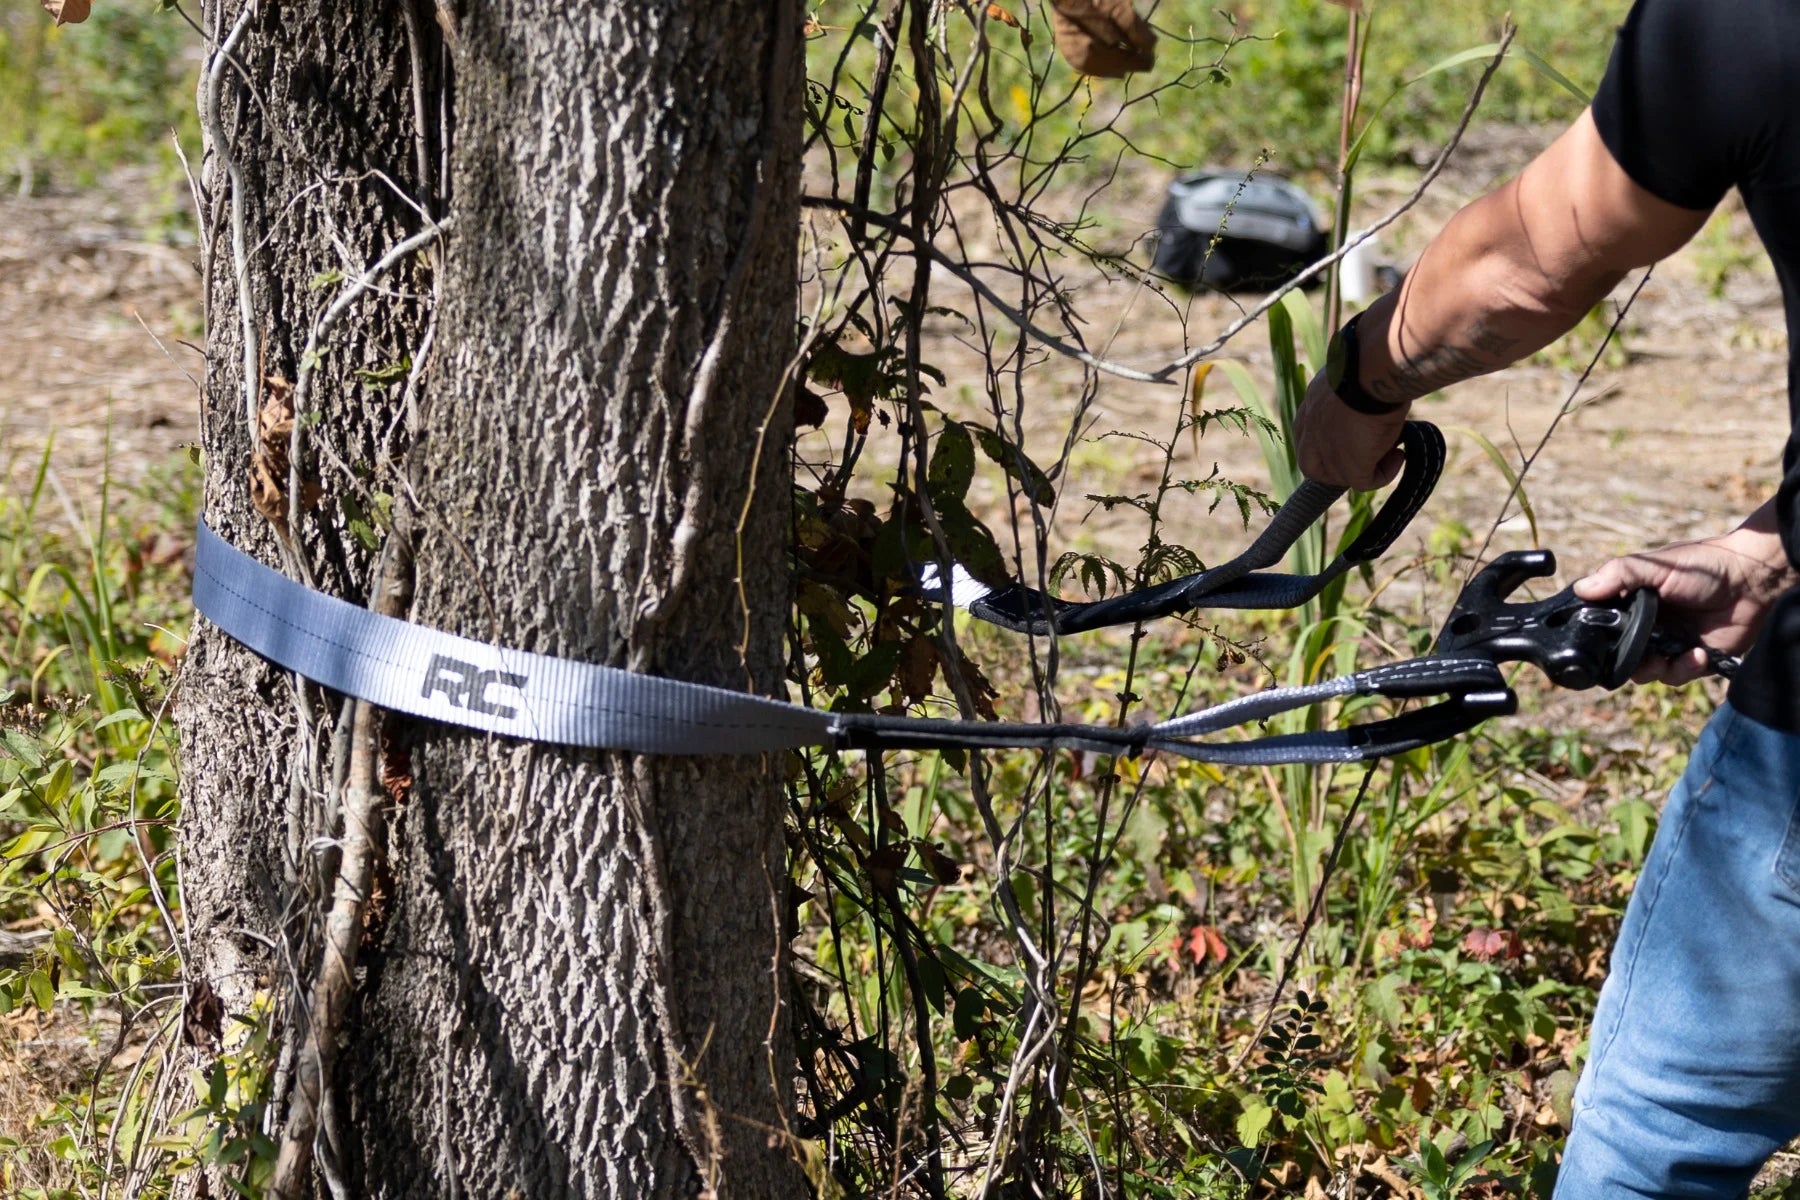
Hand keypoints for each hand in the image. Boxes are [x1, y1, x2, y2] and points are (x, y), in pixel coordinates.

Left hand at [1293, 368, 1409, 490]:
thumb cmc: (1367, 360)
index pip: (1306, 438)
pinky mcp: (1350, 467)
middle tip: (1368, 453)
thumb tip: (1366, 385)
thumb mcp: (1351, 374)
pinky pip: (1365, 482)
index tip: (1353, 438)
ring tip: (1392, 446)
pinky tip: (1400, 455)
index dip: (1327, 445)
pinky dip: (1384, 474)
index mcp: (1309, 407)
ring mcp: (1327, 453)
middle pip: (1314, 466)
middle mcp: (1310, 432)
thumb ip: (1349, 390)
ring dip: (1367, 465)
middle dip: (1339, 466)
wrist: (1372, 369)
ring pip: (1341, 475)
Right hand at [1574, 523, 1793, 684]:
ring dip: (1656, 669)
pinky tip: (1698, 654)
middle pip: (1619, 656)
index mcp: (1630, 603)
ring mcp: (1668, 642)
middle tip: (1640, 657)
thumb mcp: (1654, 566)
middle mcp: (1646, 625)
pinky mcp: (1691, 657)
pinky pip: (1676, 676)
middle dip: (1626, 662)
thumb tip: (1580, 589)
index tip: (1597, 644)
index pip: (1601, 626)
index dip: (1596, 638)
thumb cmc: (1702, 566)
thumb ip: (1616, 575)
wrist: (1752, 580)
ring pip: (1645, 672)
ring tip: (1673, 657)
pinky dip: (1684, 669)